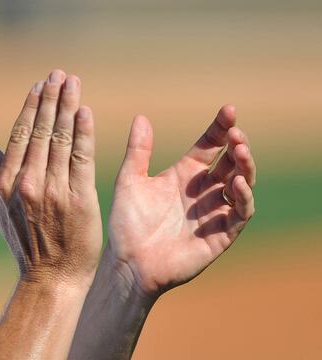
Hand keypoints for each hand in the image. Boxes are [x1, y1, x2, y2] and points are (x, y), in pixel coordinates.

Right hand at [0, 70, 101, 284]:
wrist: (52, 279)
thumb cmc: (27, 247)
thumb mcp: (1, 212)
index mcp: (8, 184)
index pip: (21, 135)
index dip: (31, 108)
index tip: (39, 86)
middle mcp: (29, 183)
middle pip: (41, 131)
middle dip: (50, 98)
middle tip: (58, 74)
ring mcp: (54, 191)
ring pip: (61, 139)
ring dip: (67, 106)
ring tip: (73, 82)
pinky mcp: (79, 199)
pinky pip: (82, 158)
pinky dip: (83, 133)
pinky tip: (85, 111)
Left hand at [108, 105, 255, 296]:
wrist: (128, 262)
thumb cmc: (126, 223)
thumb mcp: (129, 180)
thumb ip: (138, 150)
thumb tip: (141, 117)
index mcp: (184, 175)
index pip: (209, 146)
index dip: (220, 128)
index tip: (228, 110)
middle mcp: (203, 191)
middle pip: (230, 163)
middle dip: (237, 146)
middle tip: (236, 134)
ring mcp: (214, 213)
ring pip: (241, 185)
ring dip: (245, 168)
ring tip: (240, 151)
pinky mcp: (221, 235)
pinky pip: (240, 214)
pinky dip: (243, 198)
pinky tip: (236, 184)